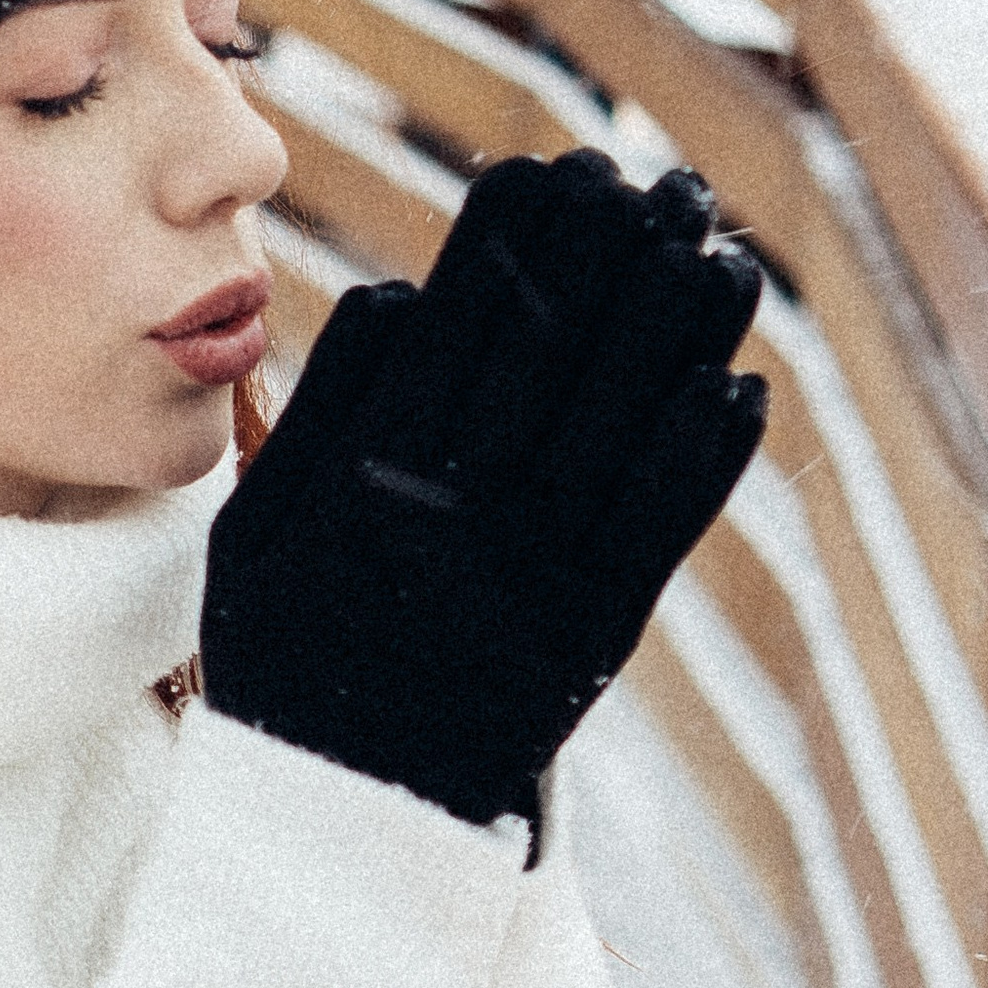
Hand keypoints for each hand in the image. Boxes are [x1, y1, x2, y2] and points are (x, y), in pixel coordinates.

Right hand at [199, 152, 766, 830]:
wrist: (339, 819)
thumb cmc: (286, 659)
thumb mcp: (251, 534)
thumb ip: (318, 414)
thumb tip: (400, 297)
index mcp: (371, 481)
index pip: (461, 327)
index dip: (514, 241)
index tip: (551, 167)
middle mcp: (462, 519)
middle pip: (554, 355)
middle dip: (605, 254)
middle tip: (646, 176)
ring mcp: (536, 578)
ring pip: (623, 427)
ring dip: (675, 331)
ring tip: (711, 247)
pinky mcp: (594, 637)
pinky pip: (661, 531)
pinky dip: (705, 460)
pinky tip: (736, 388)